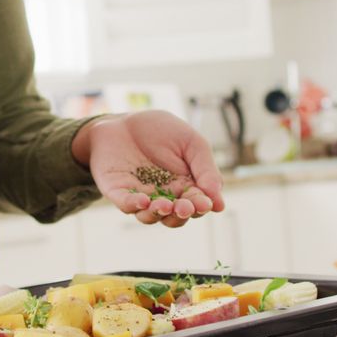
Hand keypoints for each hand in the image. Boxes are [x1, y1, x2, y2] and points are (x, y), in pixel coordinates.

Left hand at [72, 111, 224, 227]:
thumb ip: (206, 170)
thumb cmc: (161, 130)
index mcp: (185, 186)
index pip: (196, 204)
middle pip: (175, 217)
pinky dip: (133, 205)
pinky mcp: (118, 191)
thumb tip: (219, 204)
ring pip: (150, 216)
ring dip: (158, 214)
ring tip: (164, 205)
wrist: (125, 120)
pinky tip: (142, 201)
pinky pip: (126, 204)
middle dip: (181, 214)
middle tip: (184, 207)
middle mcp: (164, 196)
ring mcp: (140, 196)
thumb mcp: (191, 143)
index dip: (201, 206)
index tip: (205, 204)